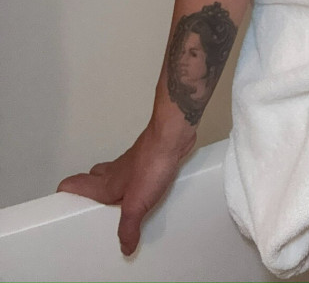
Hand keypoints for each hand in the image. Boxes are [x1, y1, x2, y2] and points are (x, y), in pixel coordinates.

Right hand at [56, 120, 196, 255]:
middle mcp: (115, 172)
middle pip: (93, 177)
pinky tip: (147, 189)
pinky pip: (137, 172)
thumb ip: (128, 227)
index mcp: (105, 183)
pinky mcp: (148, 159)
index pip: (75, 183)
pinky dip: (136, 181)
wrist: (171, 138)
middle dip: (89, 188)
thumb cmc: (150, 163)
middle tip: (91, 205)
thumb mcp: (136, 204)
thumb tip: (125, 247)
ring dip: (113, 184)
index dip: (65, 191)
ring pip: (114, 173)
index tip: (60, 202)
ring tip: (118, 201)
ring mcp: (132, 164)